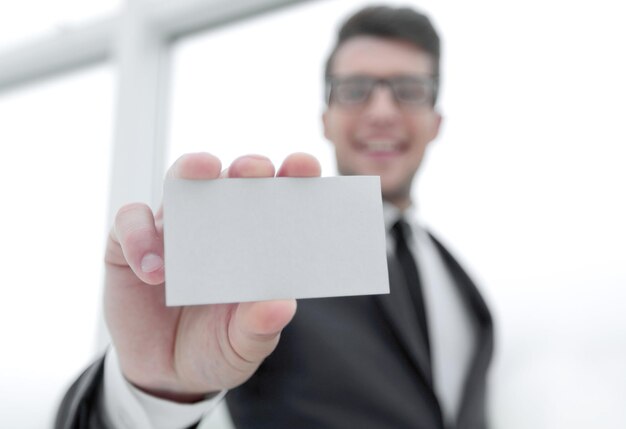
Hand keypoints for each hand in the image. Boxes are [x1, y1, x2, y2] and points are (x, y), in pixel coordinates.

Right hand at [104, 152, 320, 401]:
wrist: (166, 374)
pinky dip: (141, 237)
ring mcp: (174, 229)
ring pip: (180, 181)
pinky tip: (155, 272)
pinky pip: (131, 221)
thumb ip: (260, 327)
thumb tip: (282, 305)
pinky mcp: (131, 243)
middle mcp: (217, 225)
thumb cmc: (217, 347)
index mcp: (255, 242)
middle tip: (255, 170)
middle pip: (232, 178)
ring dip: (191, 172)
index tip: (305, 165)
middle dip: (247, 167)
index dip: (293, 175)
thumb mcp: (244, 345)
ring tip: (203, 174)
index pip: (278, 197)